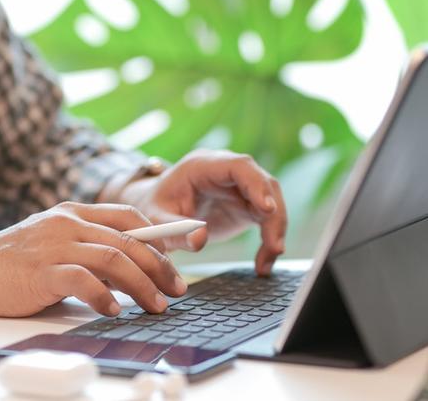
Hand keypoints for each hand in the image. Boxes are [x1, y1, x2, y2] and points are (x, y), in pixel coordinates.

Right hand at [0, 202, 186, 316]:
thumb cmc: (10, 264)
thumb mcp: (52, 245)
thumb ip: (86, 249)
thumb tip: (129, 271)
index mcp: (71, 213)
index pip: (127, 216)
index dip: (158, 236)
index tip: (177, 258)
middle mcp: (66, 223)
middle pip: (128, 239)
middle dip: (159, 265)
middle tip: (177, 289)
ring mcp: (54, 245)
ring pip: (114, 258)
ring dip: (142, 284)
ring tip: (156, 305)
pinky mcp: (41, 271)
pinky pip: (83, 280)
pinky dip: (104, 296)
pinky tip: (115, 310)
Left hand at [117, 150, 286, 275]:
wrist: (154, 210)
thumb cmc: (153, 208)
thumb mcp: (156, 220)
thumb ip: (175, 229)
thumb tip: (200, 240)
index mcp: (202, 166)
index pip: (239, 166)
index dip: (256, 185)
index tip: (267, 209)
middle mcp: (225, 172)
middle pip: (263, 183)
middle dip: (273, 213)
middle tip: (274, 245)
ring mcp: (238, 188)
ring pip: (271, 201)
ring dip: (275, 230)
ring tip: (268, 259)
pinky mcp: (245, 205)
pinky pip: (267, 219)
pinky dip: (269, 240)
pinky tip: (263, 263)